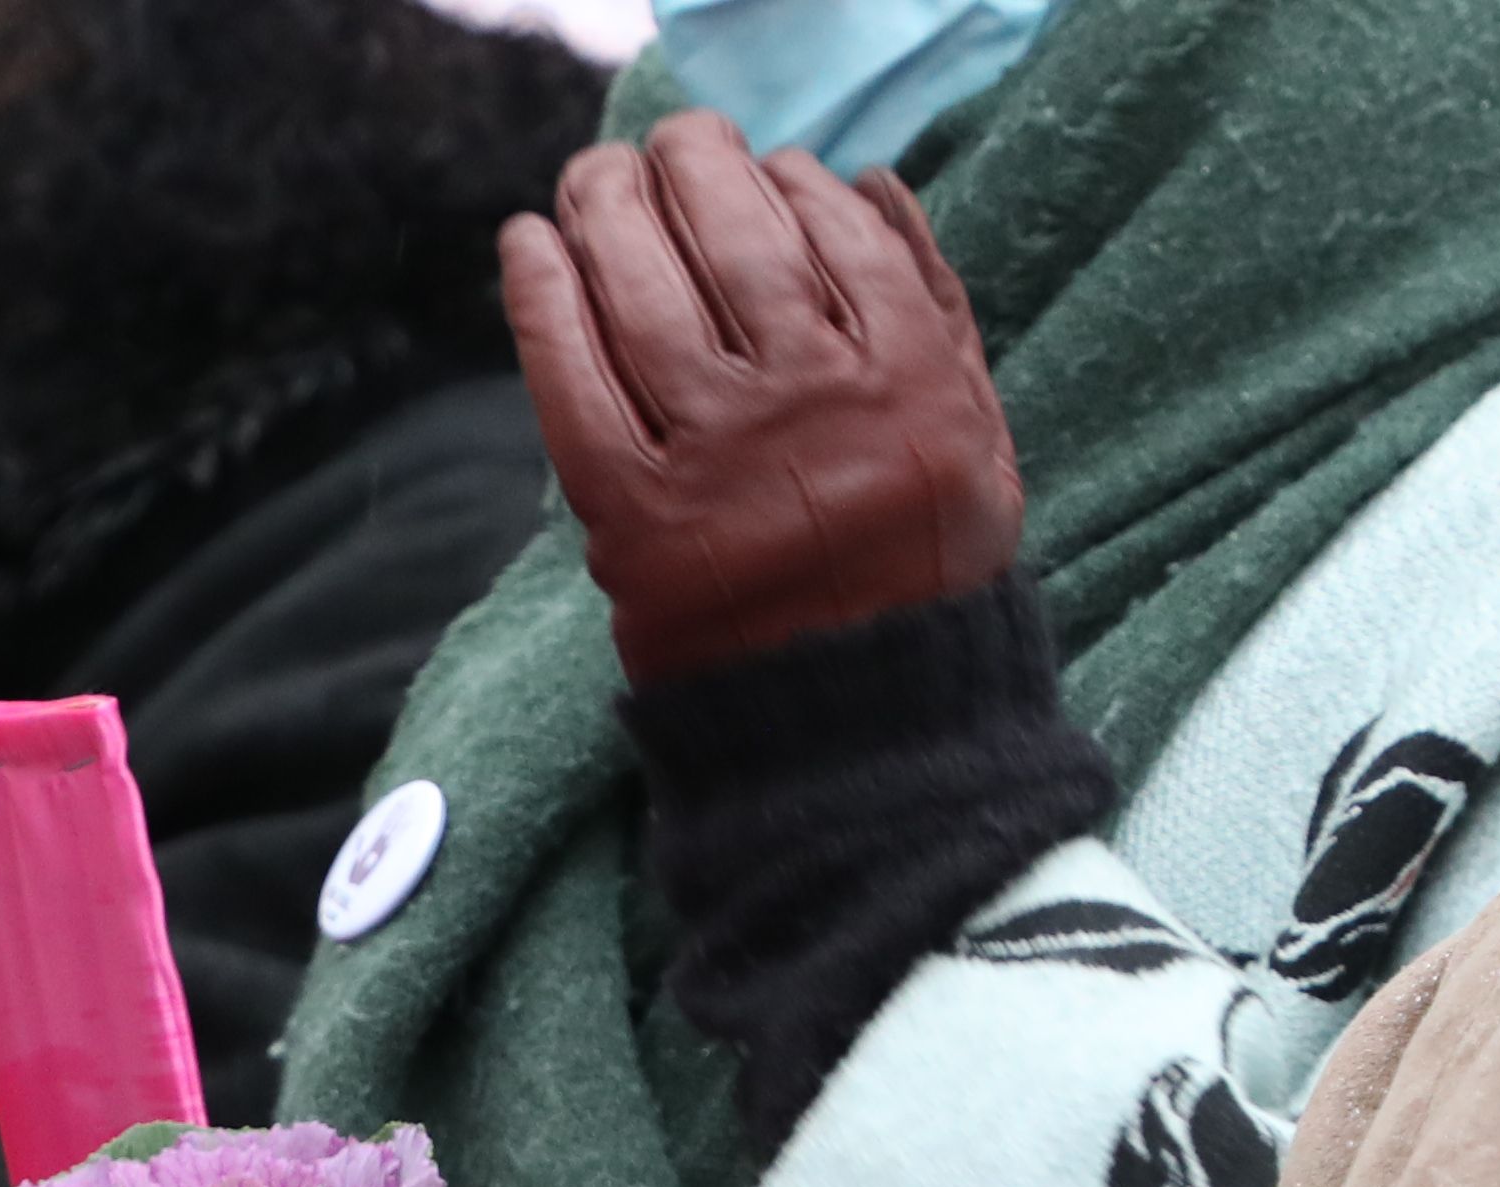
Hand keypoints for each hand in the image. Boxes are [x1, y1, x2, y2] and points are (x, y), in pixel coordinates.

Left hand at [505, 114, 1023, 685]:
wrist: (856, 729)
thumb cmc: (912, 571)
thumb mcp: (972, 433)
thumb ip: (934, 303)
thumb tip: (865, 180)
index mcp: (910, 377)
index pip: (831, 229)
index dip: (783, 181)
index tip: (760, 168)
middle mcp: (815, 405)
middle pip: (734, 239)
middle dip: (689, 167)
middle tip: (662, 145)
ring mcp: (719, 460)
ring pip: (647, 291)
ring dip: (607, 210)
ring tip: (592, 179)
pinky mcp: (635, 517)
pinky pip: (573, 380)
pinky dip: (542, 300)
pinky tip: (527, 243)